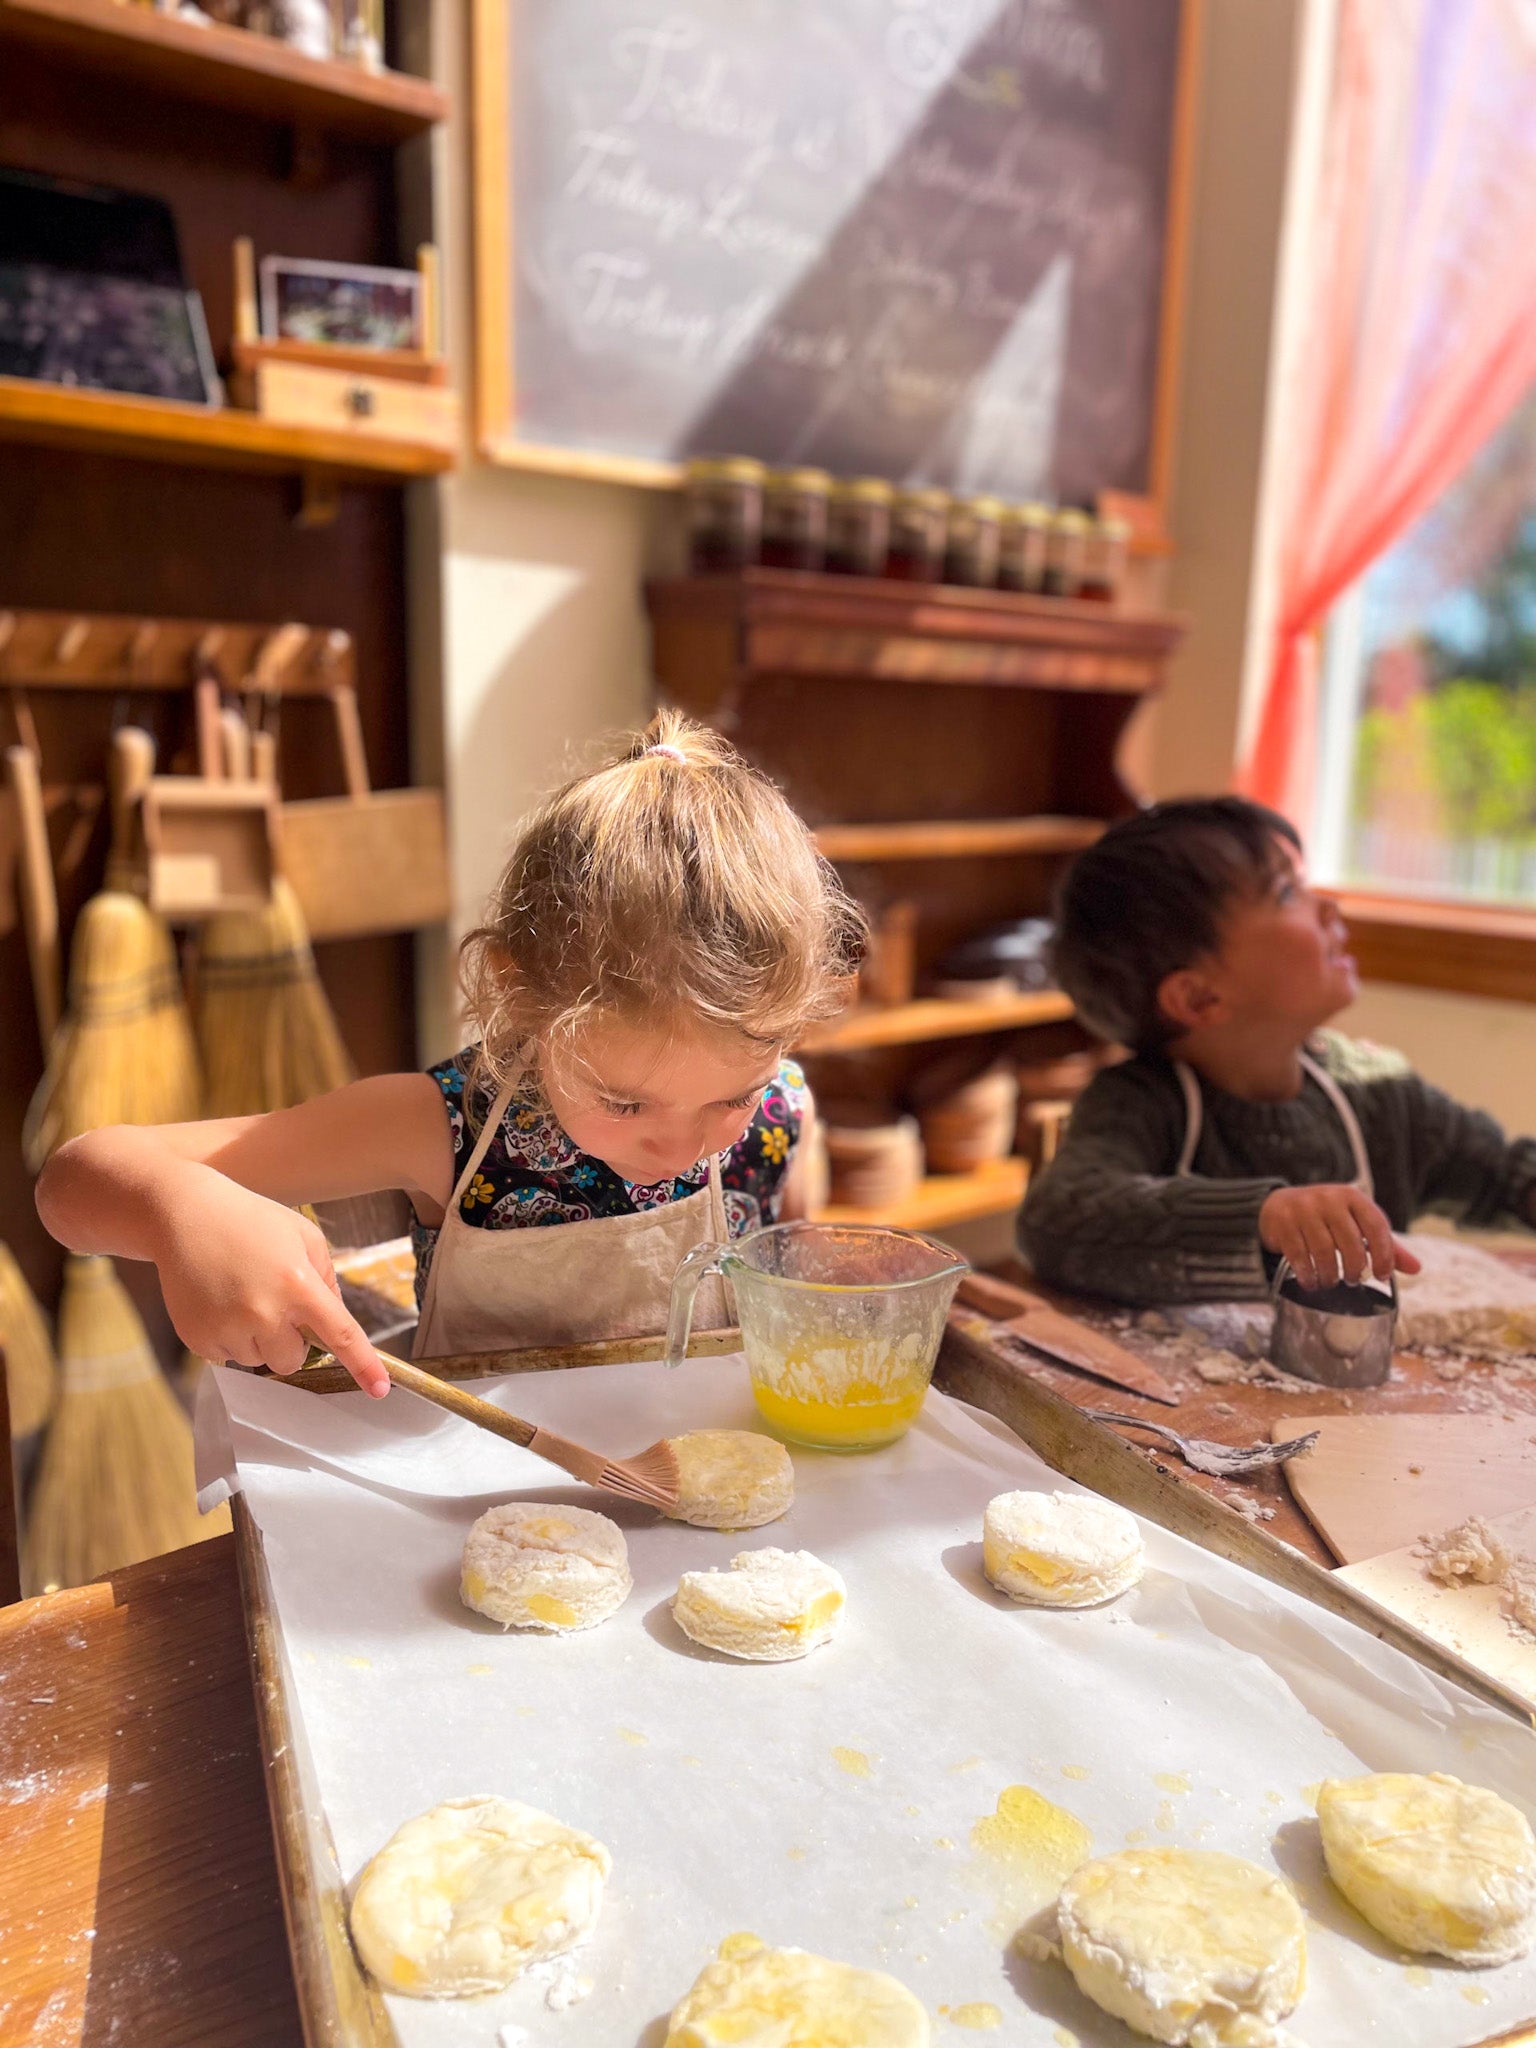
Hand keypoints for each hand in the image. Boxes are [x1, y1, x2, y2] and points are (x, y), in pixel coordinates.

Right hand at [152, 1168, 389, 1396]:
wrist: (184, 1216)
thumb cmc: (251, 1221)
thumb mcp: (304, 1236)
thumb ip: (326, 1279)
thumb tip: (335, 1318)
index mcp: (297, 1284)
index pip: (340, 1334)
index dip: (363, 1365)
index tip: (378, 1390)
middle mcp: (263, 1312)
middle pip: (292, 1360)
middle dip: (291, 1341)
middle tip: (275, 1305)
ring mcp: (227, 1328)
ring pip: (258, 1361)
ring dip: (258, 1339)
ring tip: (241, 1296)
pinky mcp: (198, 1338)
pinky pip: (227, 1358)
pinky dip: (229, 1339)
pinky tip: (220, 1303)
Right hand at [1258, 1183, 1421, 1290]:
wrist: (1281, 1203)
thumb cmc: (1328, 1217)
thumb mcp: (1357, 1223)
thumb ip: (1385, 1245)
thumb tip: (1416, 1268)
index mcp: (1352, 1197)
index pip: (1376, 1225)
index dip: (1383, 1255)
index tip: (1382, 1276)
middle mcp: (1328, 1199)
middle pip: (1350, 1241)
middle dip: (1355, 1268)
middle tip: (1354, 1280)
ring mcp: (1303, 1209)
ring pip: (1323, 1251)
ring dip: (1330, 1275)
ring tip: (1332, 1282)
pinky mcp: (1283, 1223)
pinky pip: (1299, 1255)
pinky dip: (1308, 1274)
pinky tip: (1312, 1281)